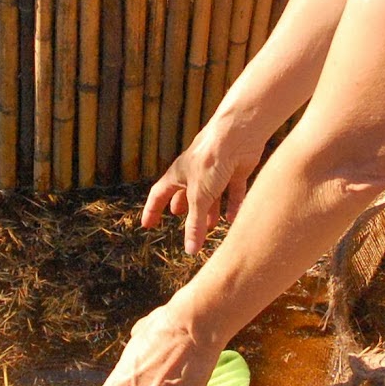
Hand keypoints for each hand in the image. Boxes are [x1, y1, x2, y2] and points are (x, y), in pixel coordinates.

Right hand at [143, 112, 267, 253]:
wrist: (237, 135)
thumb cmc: (211, 160)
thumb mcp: (199, 197)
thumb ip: (195, 224)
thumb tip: (189, 250)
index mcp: (178, 174)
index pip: (159, 194)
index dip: (152, 210)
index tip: (147, 225)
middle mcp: (195, 172)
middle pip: (186, 195)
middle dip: (185, 210)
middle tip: (182, 222)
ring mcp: (216, 170)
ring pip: (212, 194)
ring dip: (211, 211)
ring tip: (212, 226)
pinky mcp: (235, 169)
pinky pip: (233, 191)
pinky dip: (233, 204)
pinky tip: (234, 218)